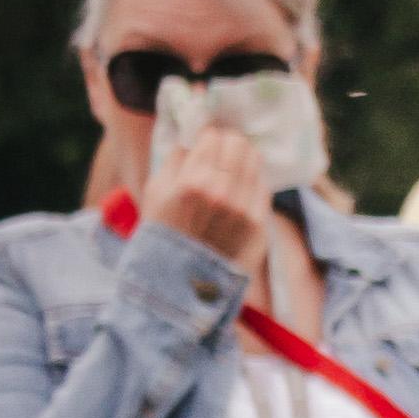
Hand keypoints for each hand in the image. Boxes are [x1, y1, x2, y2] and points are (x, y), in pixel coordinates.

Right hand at [145, 122, 271, 270]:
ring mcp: (245, 211)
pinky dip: (252, 183)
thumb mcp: (155, 190)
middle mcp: (223, 194)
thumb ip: (175, 157)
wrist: (181, 280)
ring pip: (255, 163)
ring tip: (231, 169)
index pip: (214, 136)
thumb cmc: (162, 232)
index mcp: (193, 182)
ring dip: (243, 160)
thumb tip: (194, 137)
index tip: (205, 143)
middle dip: (229, 144)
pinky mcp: (260, 226)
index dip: (208, 137)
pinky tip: (239, 190)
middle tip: (221, 152)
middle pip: (239, 145)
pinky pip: (263, 188)